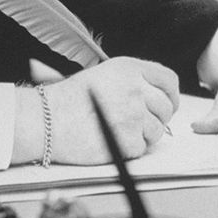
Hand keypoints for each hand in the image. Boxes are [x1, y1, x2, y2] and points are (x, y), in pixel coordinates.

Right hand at [13, 57, 179, 164]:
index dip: (170, 95)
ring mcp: (133, 114)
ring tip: (115, 129)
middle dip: (155, 118)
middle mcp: (134, 87)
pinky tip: (110, 139)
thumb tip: (159, 98)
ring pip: (157, 131)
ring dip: (142, 135)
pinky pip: (142, 148)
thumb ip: (133, 81)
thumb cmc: (69, 100)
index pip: (168, 80)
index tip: (164, 104)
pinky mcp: (129, 139)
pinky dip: (129, 149)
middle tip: (134, 122)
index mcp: (129, 68)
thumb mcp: (103, 75)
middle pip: (166, 108)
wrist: (46, 120)